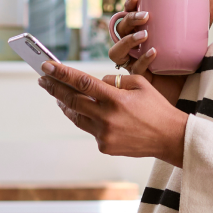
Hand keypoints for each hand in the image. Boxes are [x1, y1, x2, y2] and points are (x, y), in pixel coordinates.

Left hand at [37, 59, 187, 166]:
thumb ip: (114, 81)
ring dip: (65, 105)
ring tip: (57, 95)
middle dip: (54, 88)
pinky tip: (85, 112)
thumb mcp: (140, 84)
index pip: (83, 83)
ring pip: (76, 116)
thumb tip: (94, 83)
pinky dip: (87, 119)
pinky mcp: (105, 146)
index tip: (46, 66)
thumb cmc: (156, 107)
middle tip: (43, 79)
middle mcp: (107, 117)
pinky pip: (90, 129)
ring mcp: (104, 134)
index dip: (62, 74)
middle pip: (72, 100)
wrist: (170, 137)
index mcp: (116, 99)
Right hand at [108, 0, 212, 105]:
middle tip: (146, 16)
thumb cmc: (189, 64)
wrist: (190, 91)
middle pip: (120, 30)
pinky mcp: (139, 80)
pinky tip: (154, 52)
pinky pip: (134, 69)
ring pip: (116, 52)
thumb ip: (204, 21)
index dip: (128, 5)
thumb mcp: (197, 40)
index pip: (129, 16)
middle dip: (129, 20)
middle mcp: (134, 49)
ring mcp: (133, 64)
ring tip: (145, 35)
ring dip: (127, 41)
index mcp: (143, 34)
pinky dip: (143, 60)